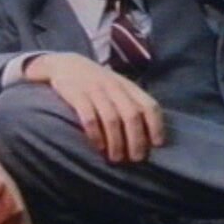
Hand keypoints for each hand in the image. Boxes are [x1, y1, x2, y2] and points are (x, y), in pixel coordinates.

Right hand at [24, 53, 163, 162]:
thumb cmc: (98, 83)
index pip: (149, 105)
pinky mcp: (76, 94)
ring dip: (116, 142)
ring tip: (116, 158)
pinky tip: (98, 146)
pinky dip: (95, 134)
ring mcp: (95, 90)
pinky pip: (89, 117)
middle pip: (132, 115)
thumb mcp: (118, 87)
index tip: (157, 145)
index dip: (156, 126)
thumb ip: (132, 103)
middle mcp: (114, 87)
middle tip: (136, 159)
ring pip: (112, 119)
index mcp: (129, 86)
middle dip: (136, 140)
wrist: (66, 64)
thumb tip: (149, 134)